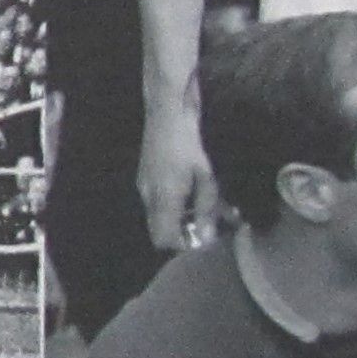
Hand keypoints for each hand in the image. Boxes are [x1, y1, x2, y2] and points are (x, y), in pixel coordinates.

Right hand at [137, 102, 219, 253]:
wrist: (167, 111)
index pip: (164, 240)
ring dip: (183, 218)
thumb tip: (207, 238)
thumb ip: (206, 209)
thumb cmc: (187, 142)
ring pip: (161, 216)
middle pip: (160, 231)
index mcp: (162, 200)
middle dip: (183, 233)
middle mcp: (148, 197)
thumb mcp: (205, 177)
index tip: (205, 240)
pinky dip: (177, 203)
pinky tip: (196, 193)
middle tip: (210, 226)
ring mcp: (145, 186)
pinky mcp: (147, 176)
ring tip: (211, 210)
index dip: (183, 246)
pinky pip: (160, 200)